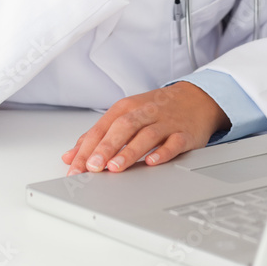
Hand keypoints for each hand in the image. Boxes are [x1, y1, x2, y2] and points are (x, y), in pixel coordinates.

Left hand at [61, 82, 230, 173]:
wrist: (196, 98)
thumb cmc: (156, 109)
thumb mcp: (125, 115)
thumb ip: (98, 135)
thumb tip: (70, 155)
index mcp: (126, 108)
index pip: (102, 128)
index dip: (87, 148)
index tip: (75, 167)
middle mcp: (144, 113)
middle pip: (123, 127)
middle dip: (106, 147)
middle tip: (93, 166)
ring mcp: (165, 122)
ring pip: (145, 135)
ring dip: (129, 151)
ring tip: (115, 167)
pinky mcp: (184, 133)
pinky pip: (173, 143)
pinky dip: (162, 152)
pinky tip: (152, 162)